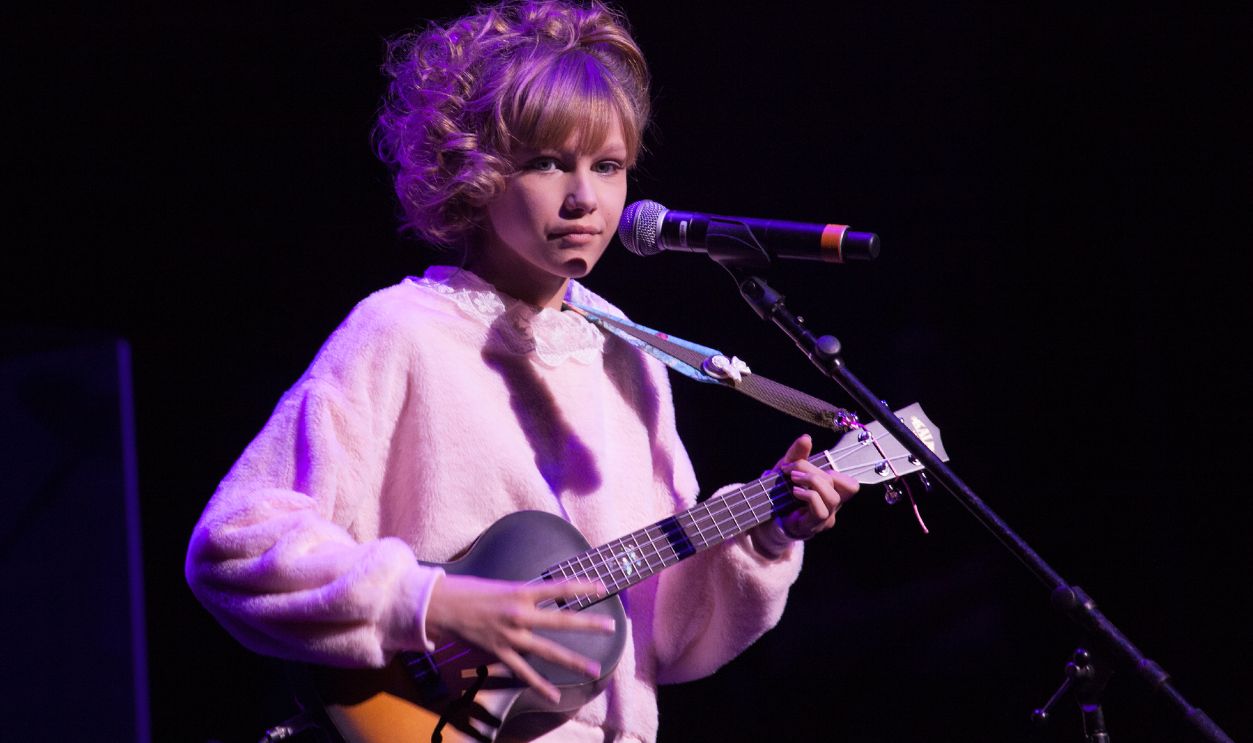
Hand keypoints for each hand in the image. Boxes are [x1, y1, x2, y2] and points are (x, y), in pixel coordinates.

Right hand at [425, 574, 613, 703]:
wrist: (439, 606)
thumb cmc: (468, 591)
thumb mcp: (500, 586)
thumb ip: (522, 595)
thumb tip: (540, 600)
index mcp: (520, 591)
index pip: (558, 587)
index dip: (582, 586)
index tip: (603, 587)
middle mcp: (519, 614)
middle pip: (561, 620)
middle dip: (588, 624)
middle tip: (611, 627)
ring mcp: (511, 636)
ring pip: (548, 651)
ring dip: (573, 661)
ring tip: (594, 670)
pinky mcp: (500, 652)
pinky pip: (524, 672)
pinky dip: (540, 684)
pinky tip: (554, 695)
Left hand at [755, 434, 859, 544]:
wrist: (764, 517)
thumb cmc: (781, 493)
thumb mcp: (788, 469)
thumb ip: (797, 454)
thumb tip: (807, 438)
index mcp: (831, 493)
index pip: (851, 486)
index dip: (838, 474)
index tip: (813, 467)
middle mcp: (832, 507)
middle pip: (836, 484)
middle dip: (813, 471)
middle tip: (792, 470)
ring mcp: (824, 519)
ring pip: (832, 498)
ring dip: (812, 482)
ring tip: (793, 479)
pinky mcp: (812, 526)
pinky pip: (820, 511)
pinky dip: (808, 496)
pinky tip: (795, 492)